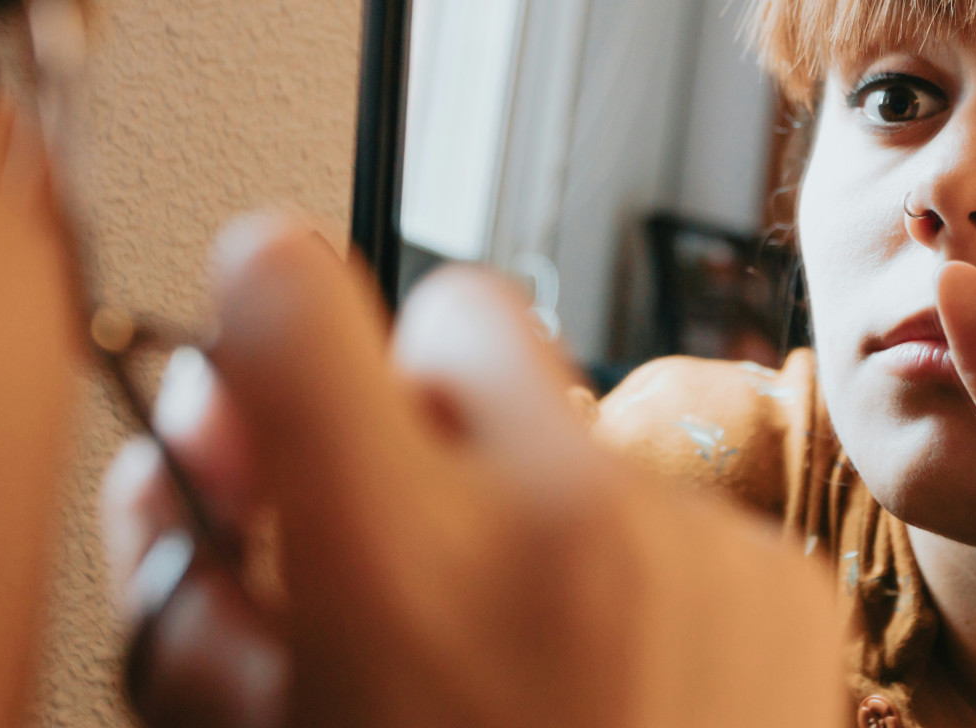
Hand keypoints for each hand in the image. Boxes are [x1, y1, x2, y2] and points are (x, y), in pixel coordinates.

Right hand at [99, 210, 842, 727]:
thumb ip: (201, 580)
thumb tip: (196, 432)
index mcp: (403, 574)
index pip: (290, 294)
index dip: (254, 301)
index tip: (257, 335)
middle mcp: (563, 523)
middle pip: (464, 311)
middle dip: (408, 389)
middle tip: (391, 509)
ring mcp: (693, 543)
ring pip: (563, 421)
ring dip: (515, 495)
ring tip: (512, 654)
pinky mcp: (778, 580)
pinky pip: (662, 502)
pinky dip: (618, 561)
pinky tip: (607, 681)